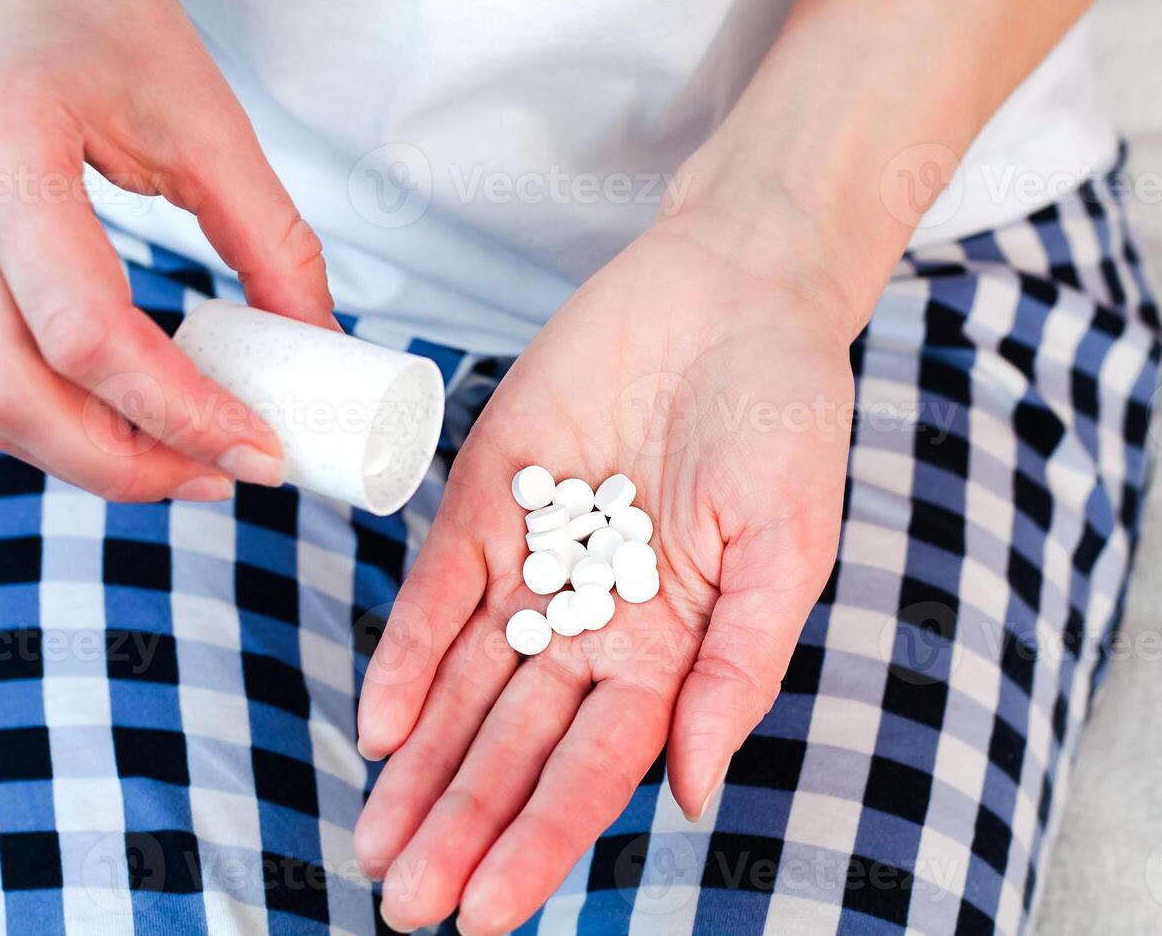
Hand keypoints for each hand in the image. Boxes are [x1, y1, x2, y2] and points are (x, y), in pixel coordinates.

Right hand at [0, 0, 333, 501]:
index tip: (256, 449)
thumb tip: (320, 352)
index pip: (86, 332)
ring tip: (182, 461)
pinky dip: (57, 414)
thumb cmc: (105, 24)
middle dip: (124, 464)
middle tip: (216, 477)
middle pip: (11, 393)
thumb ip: (274, 243)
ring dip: (88, 454)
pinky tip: (129, 419)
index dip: (179, 412)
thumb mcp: (210, 125)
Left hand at [352, 217, 854, 932]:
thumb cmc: (783, 414)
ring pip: (462, 683)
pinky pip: (440, 588)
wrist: (730, 290)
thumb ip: (735, 671)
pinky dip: (407, 652)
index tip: (487, 913)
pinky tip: (379, 723)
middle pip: (512, 743)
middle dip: (460, 822)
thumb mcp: (784, 551)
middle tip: (404, 902)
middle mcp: (592, 622)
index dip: (539, 839)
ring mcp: (534, 562)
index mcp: (669, 649)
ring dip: (419, 763)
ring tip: (376, 840)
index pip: (593, 768)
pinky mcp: (487, 496)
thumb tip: (689, 792)